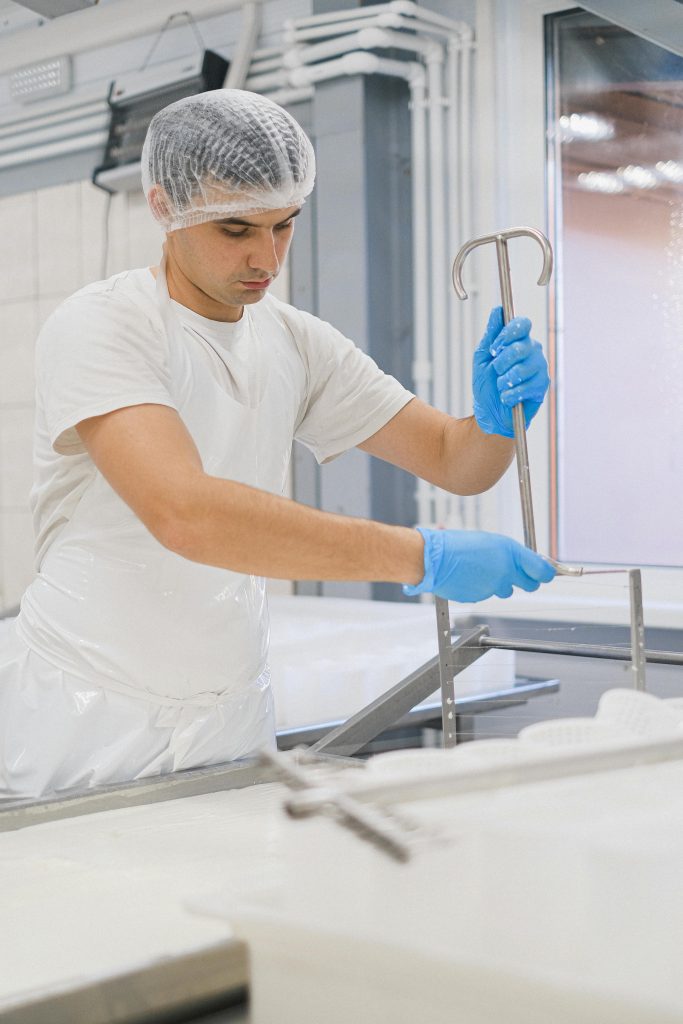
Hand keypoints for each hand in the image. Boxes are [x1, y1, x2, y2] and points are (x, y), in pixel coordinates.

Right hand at [403, 527, 555, 602]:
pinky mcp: (480, 597)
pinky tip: (469, 576)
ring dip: (500, 583)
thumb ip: (511, 554)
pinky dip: (482, 587)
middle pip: (530, 585)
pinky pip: (487, 593)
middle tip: (518, 573)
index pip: (543, 570)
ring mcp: (493, 587)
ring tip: (482, 569)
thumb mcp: (491, 541)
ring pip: (505, 590)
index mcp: (510, 553)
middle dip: (527, 580)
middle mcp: (506, 572)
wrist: (433, 558)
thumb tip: (526, 562)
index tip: (547, 572)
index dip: (547, 572)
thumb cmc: (459, 545)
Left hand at [472, 306, 549, 437]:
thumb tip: (497, 311)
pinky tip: (507, 398)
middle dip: (502, 361)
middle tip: (496, 371)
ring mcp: (539, 368)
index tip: (495, 348)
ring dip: (504, 380)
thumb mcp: (482, 357)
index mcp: (518, 340)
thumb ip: (491, 335)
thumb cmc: (486, 384)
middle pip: (522, 346)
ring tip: (501, 386)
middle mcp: (532, 351)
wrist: (489, 413)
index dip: (509, 333)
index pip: (522, 324)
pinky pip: (527, 386)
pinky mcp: (542, 386)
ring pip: (523, 368)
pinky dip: (511, 394)